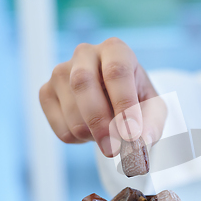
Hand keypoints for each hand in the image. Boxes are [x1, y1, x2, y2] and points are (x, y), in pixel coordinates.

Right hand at [39, 38, 166, 156]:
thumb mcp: (154, 112)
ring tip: (110, 136)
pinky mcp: (46, 93)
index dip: (124, 104)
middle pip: (83, 84)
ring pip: (71, 111)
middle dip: (100, 123)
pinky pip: (60, 127)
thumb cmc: (139, 103)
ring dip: (93, 135)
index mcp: (116, 50)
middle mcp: (85, 54)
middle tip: (115, 150)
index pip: (116, 72)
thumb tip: (137, 145)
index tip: (132, 134)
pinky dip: (80, 140)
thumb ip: (151, 126)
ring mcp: (60, 72)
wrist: (119, 106)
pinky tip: (92, 131)